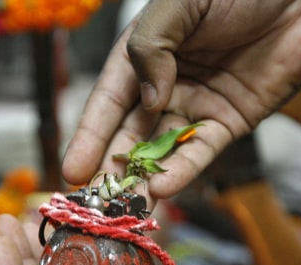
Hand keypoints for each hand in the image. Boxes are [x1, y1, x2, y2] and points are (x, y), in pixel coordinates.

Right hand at [62, 0, 300, 203]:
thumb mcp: (181, 4)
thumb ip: (152, 46)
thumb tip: (150, 101)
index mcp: (143, 56)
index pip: (108, 102)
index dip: (89, 137)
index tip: (73, 170)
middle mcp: (163, 86)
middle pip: (130, 134)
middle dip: (111, 169)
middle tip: (93, 202)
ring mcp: (195, 108)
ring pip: (161, 151)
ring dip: (143, 179)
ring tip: (125, 208)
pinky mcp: (227, 124)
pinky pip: (200, 151)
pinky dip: (183, 170)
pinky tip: (165, 188)